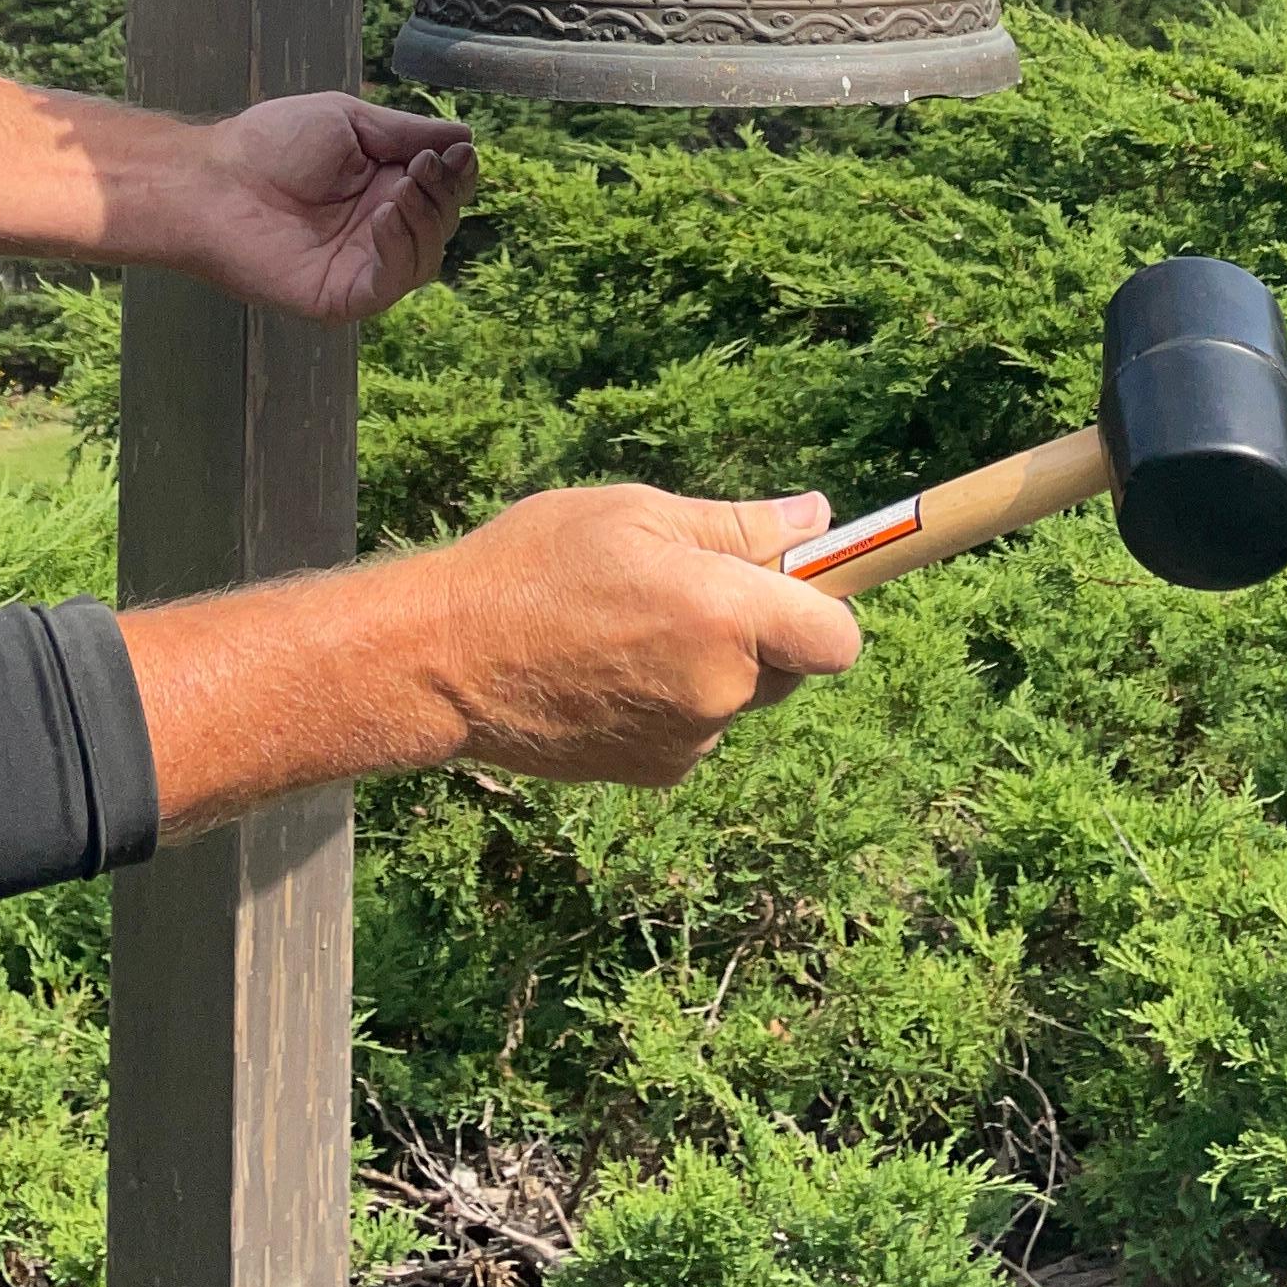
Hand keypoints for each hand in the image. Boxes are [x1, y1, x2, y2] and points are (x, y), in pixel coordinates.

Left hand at [175, 93, 477, 322]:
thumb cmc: (270, 144)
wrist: (213, 181)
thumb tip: (464, 136)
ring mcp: (362, 265)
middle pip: (440, 222)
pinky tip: (385, 217)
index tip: (459, 151)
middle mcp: (378, 229)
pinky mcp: (342, 295)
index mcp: (382, 186)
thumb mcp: (350, 121)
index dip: (457, 172)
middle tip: (426, 165)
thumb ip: (406, 132)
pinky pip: (391, 282)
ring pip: (425, 256)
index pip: (441, 189)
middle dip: (443, 192)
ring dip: (426, 219)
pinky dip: (400, 250)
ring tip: (404, 187)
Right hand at [423, 484, 861, 784]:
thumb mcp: (636, 515)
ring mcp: (688, 740)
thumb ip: (738, 525)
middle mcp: (719, 690)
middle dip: (760, 629)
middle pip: (789, 665)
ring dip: (712, 666)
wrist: (447, 661)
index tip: (799, 580)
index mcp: (723, 616)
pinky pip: (696, 727)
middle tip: (687, 586)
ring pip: (737, 696)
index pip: (838, 638)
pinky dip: (674, 701)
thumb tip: (817, 517)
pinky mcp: (656, 772)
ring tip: (630, 625)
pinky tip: (611, 668)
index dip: (826, 606)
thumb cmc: (535, 565)